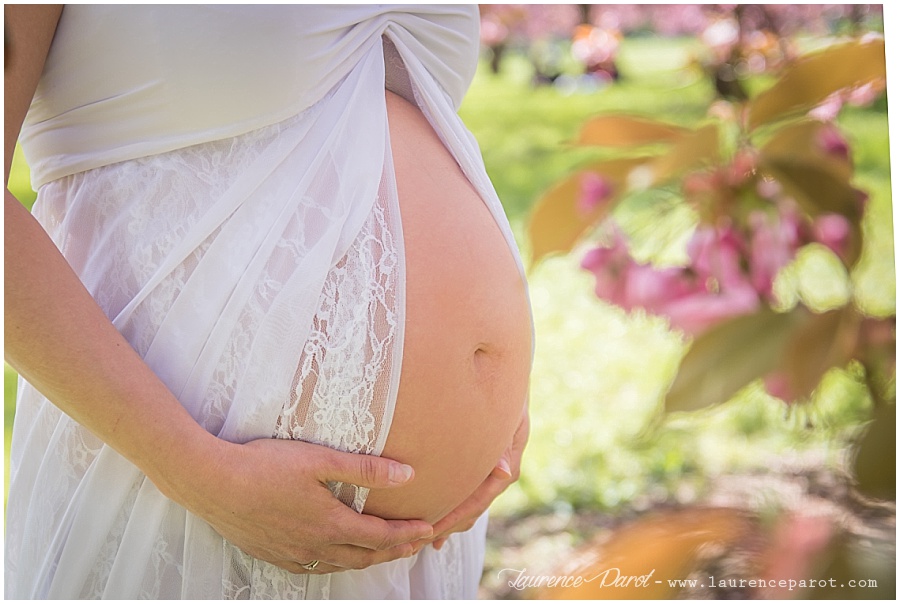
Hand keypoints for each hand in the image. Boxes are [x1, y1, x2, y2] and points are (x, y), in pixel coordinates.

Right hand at [182, 438, 433, 574]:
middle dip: (394, 551)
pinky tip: (333, 556)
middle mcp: (315, 546)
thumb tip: (407, 476)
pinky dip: (334, 563)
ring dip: (366, 559)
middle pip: (365, 556)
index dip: (408, 535)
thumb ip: (365, 470)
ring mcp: (292, 554)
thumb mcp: (320, 460)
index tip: (429, 530)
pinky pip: (313, 567)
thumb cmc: (265, 466)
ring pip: (339, 565)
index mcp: (331, 524)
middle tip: (416, 544)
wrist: (212, 483)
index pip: (381, 536)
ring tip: (382, 551)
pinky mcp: (272, 555)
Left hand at [421, 404, 529, 550]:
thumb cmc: (506, 395)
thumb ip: (503, 443)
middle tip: (415, 544)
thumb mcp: (509, 415)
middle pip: (470, 512)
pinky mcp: (480, 473)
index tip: (431, 532)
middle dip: (444, 528)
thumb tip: (502, 473)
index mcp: (506, 469)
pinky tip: (433, 534)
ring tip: (418, 542)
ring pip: (467, 510)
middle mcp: (498, 479)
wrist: (508, 384)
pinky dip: (450, 514)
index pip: (477, 501)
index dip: (453, 518)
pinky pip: (465, 500)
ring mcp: (490, 478)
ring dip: (445, 525)